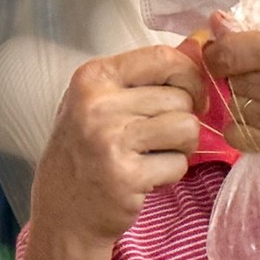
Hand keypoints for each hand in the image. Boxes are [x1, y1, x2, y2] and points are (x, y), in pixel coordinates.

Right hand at [32, 44, 205, 246]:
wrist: (62, 211)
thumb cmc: (86, 151)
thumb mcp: (102, 102)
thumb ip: (144, 77)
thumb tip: (198, 47)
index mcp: (92, 77)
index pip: (163, 57)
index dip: (189, 76)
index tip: (189, 95)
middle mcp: (97, 104)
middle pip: (180, 97)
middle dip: (182, 119)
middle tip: (159, 138)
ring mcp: (109, 140)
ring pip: (187, 128)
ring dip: (180, 147)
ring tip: (154, 156)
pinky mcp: (125, 175)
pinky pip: (178, 164)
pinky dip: (170, 173)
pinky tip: (145, 177)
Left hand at [200, 17, 259, 170]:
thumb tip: (218, 23)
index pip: (230, 50)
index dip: (218, 48)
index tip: (223, 47)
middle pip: (232, 78)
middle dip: (237, 72)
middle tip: (256, 68)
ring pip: (237, 106)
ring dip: (244, 97)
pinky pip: (242, 138)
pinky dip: (242, 126)